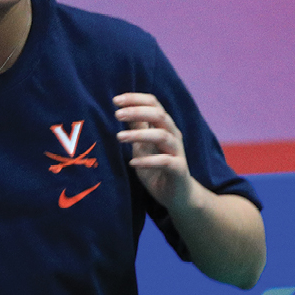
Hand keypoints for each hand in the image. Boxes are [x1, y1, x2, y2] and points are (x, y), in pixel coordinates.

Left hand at [113, 92, 192, 210]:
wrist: (176, 194)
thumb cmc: (157, 167)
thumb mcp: (142, 145)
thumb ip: (137, 127)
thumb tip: (122, 108)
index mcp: (164, 126)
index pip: (153, 104)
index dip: (135, 99)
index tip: (115, 100)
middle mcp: (173, 135)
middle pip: (159, 115)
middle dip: (137, 112)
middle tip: (116, 115)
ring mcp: (177, 151)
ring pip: (162, 136)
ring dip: (139, 134)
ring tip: (119, 137)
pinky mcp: (178, 169)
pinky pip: (165, 161)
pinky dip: (148, 161)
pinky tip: (132, 162)